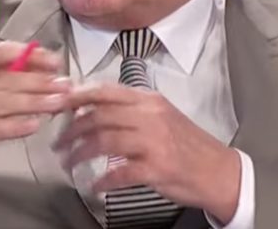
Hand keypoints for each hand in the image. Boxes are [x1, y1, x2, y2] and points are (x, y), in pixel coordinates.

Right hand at [0, 41, 70, 223]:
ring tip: (58, 103)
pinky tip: (34, 125)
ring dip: (34, 102)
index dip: (30, 55)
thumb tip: (51, 73)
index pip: (1, 53)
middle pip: (7, 79)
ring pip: (3, 102)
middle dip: (40, 82)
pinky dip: (16, 126)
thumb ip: (16, 83)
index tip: (54, 62)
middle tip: (64, 85)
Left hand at [53, 84, 241, 223]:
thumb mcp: (161, 114)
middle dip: (72, 129)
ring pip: (105, 141)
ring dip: (80, 153)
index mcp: (149, 101)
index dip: (78, 96)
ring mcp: (154, 142)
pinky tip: (95, 185)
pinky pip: (120, 173)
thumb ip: (131, 109)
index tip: (60, 103)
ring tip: (69, 162)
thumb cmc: (187, 143)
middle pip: (100, 116)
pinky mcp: (157, 168)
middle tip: (59, 141)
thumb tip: (95, 108)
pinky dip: (103, 180)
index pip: (106, 91)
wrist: (218, 169)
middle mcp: (150, 116)